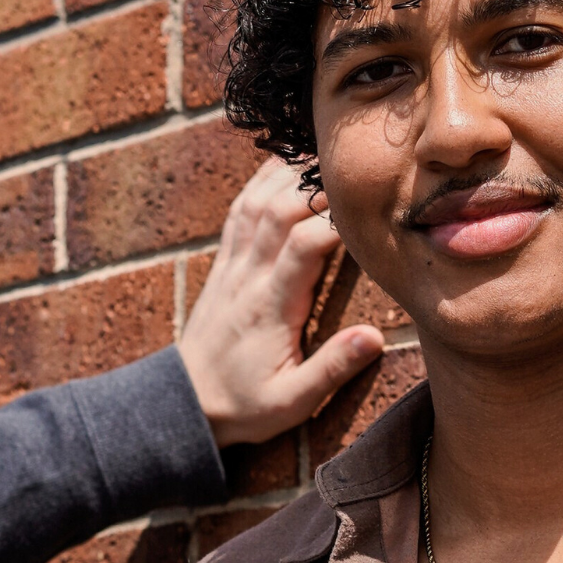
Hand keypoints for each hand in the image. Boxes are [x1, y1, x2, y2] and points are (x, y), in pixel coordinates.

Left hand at [179, 158, 385, 447]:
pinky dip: (262, 181)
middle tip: (358, 172)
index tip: (375, 215)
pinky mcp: (224, 264)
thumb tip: (374, 337)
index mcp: (270, 306)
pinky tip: (285, 167)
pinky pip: (239, 210)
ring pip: (256, 201)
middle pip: (279, 209)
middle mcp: (248, 276)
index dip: (340, 222)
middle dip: (319, 186)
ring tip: (327, 158)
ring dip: (290, 175)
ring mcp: (232, 265)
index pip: (305, 245)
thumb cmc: (245, 405)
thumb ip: (332, 368)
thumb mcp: (293, 401)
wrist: (188, 403)